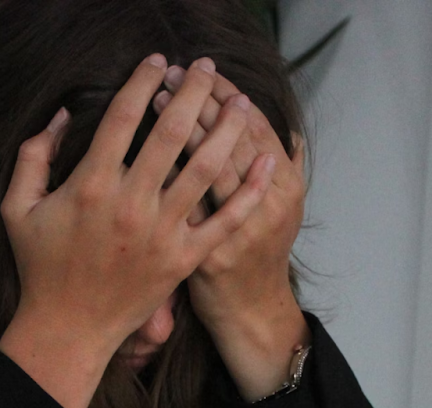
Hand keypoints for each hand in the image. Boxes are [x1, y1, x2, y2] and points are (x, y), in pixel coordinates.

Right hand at [0, 56, 274, 407]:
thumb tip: (59, 114)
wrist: (68, 329)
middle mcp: (131, 204)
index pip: (123, 116)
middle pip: (172, 132)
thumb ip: (33, 156)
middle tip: (207, 68)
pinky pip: (225, 219)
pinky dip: (250, 190)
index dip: (143, 81)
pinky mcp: (184, 259)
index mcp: (91, 185)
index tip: (159, 62)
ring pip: (205, 168)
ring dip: (227, 128)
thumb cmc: (41, 268)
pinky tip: (266, 160)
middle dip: (193, 92)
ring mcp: (162, 233)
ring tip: (240, 102)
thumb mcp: (17, 208)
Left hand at [155, 68, 309, 401]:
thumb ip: (285, 169)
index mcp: (286, 188)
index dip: (228, 94)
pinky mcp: (202, 254)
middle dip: (199, 100)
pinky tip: (142, 149)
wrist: (249, 312)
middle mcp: (267, 207)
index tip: (204, 71)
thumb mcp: (283, 209)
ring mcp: (234, 232)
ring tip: (156, 99)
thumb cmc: (259, 253)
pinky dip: (163, 175)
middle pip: (229, 138)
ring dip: (178, 127)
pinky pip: (180, 205)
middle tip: (174, 74)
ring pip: (205, 166)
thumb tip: (289, 132)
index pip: (256, 125)